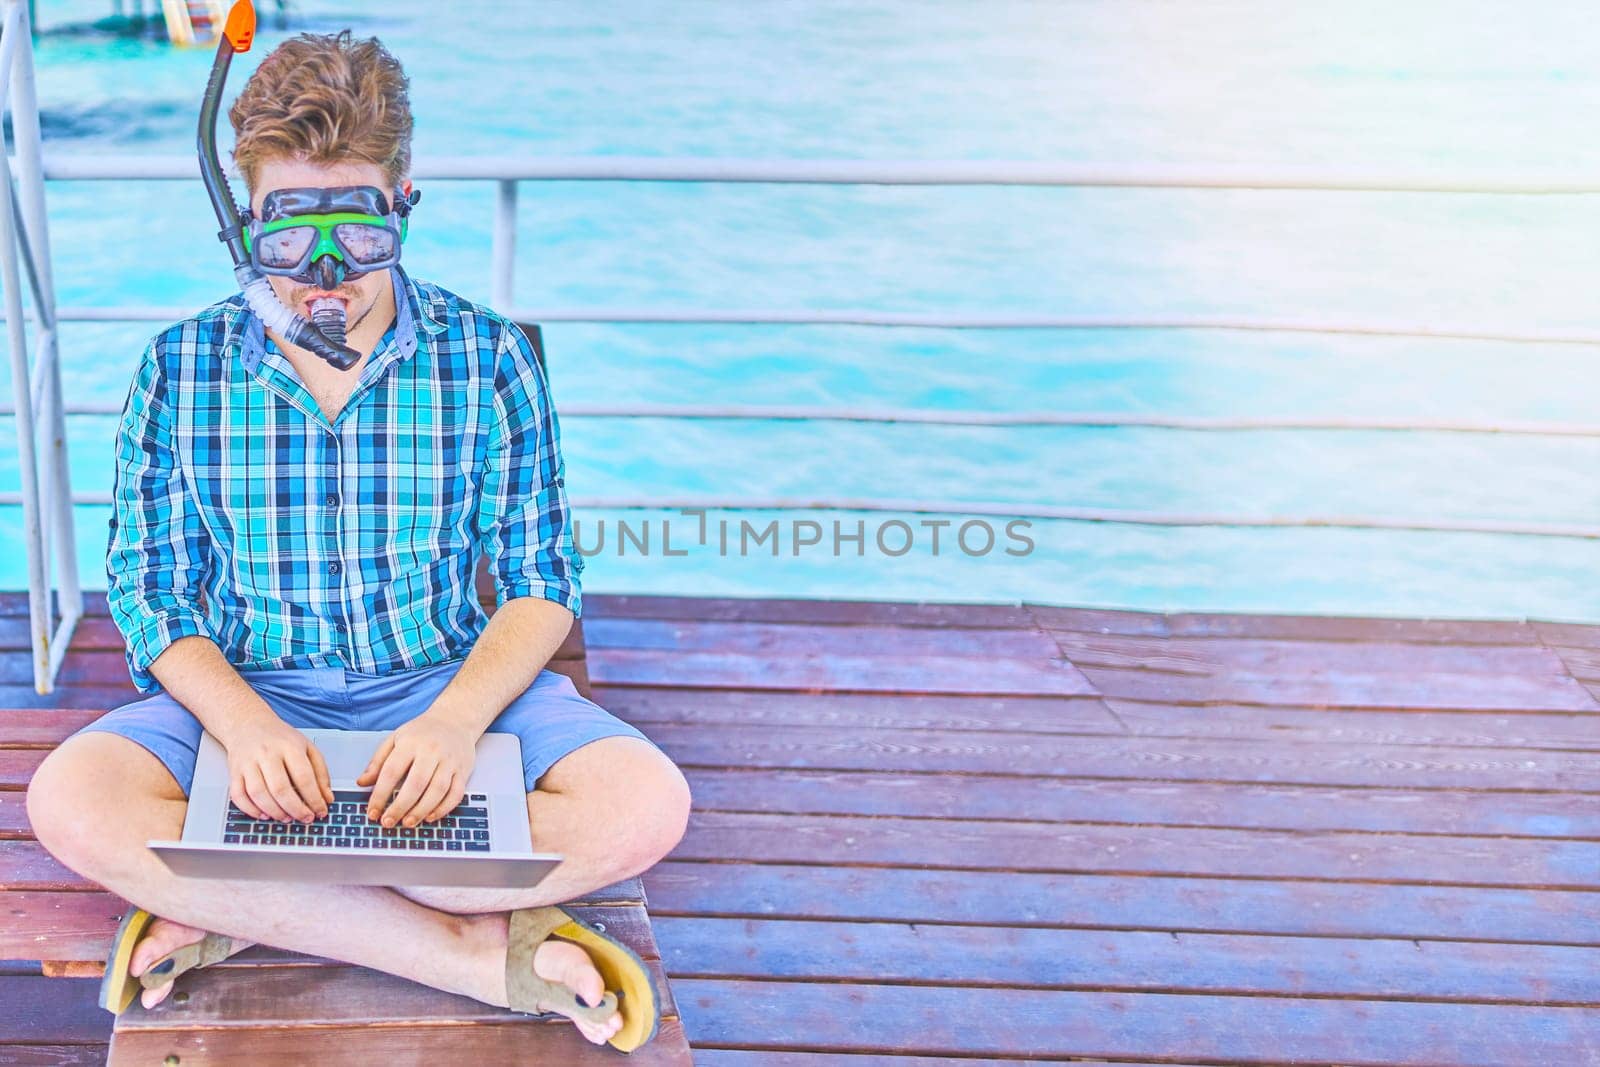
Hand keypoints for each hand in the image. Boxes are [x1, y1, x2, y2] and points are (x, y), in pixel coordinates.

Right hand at [223, 717, 333, 822]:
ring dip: (274, 811)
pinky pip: (238, 795)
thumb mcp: (307, 748)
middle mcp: (267, 754)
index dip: (314, 799)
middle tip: (305, 818)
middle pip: (280, 788)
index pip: (304, 777)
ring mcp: (248, 763)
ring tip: (287, 818)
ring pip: (258, 794)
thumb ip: (320, 773)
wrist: (248, 723)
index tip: (321, 811)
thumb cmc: (280, 738)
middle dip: (295, 809)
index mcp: (289, 747)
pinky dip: (250, 809)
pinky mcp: (234, 772)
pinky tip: (264, 815)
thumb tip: (327, 798)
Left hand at [357, 713, 477, 827]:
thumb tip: (362, 782)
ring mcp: (450, 761)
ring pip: (437, 790)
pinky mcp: (463, 770)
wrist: (456, 719)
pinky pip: (456, 793)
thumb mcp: (395, 739)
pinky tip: (431, 816)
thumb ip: (378, 761)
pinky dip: (444, 808)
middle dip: (400, 807)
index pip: (392, 772)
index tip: (372, 812)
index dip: (380, 795)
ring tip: (407, 823)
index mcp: (411, 743)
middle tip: (388, 823)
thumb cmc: (423, 731)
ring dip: (421, 810)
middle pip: (416, 784)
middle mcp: (432, 751)